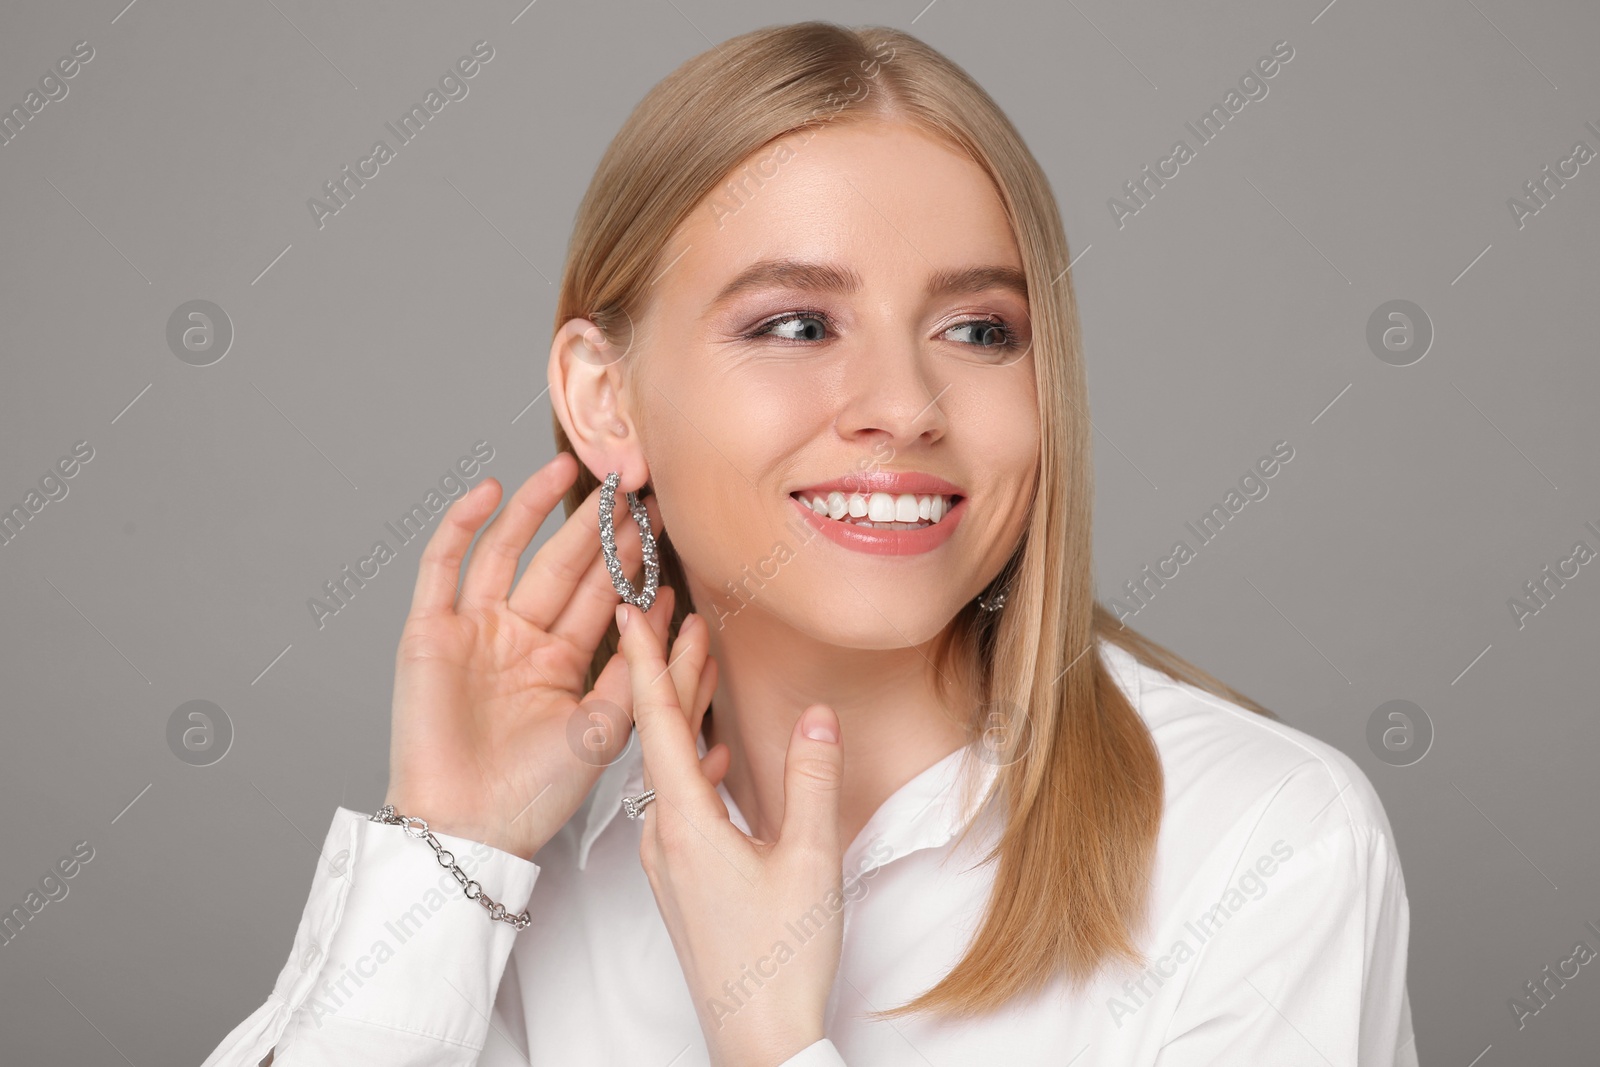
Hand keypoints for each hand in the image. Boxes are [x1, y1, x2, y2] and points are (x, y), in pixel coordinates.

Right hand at [382, 453, 708, 860]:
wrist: (469, 827)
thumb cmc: (536, 793)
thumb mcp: (607, 728)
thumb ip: (637, 669)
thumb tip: (668, 609)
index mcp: (560, 662)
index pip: (601, 596)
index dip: (628, 556)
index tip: (659, 517)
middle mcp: (517, 640)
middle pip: (561, 566)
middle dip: (595, 524)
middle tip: (628, 481)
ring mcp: (472, 632)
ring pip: (506, 552)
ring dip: (535, 509)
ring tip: (569, 465)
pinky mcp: (428, 631)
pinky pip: (442, 566)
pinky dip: (461, 526)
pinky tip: (490, 491)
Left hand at [614, 600, 845, 1066]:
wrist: (757, 1038)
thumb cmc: (779, 959)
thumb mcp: (811, 858)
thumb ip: (812, 779)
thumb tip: (817, 716)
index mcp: (686, 824)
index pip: (656, 723)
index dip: (643, 662)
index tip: (627, 612)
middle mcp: (664, 837)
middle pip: (659, 738)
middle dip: (670, 674)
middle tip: (677, 617)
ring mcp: (670, 861)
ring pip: (669, 770)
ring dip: (684, 718)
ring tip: (702, 669)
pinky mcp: (683, 881)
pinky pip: (680, 803)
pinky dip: (694, 764)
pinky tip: (715, 756)